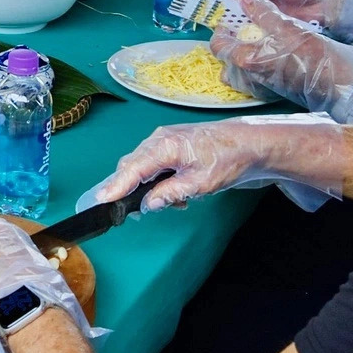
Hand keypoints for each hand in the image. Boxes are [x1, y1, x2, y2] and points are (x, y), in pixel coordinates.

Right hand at [86, 117, 344, 209]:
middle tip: (128, 213)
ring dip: (148, 187)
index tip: (100, 200)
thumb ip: (169, 194)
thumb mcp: (200, 184)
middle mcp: (160, 139)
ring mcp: (166, 138)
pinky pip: (154, 162)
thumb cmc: (229, 160)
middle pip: (132, 165)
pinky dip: (158, 180)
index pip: (132, 168)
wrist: (252, 143)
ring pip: (143, 165)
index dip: (114, 186)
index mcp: (165, 146)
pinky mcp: (173, 143)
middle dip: (128, 189)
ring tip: (173, 204)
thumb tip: (146, 205)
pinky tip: (178, 194)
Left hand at [209, 0, 352, 116]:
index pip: (217, 44)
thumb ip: (261, 10)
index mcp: (245, 59)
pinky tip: (264, 54)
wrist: (334, 80)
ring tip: (253, 39)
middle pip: (224, 58)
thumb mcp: (285, 25)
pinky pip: (249, 79)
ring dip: (238, 54)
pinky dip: (250, 66)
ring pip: (235, 71)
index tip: (231, 17)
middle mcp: (246, 77)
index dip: (222, 28)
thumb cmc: (311, 54)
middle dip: (230, 41)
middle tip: (242, 26)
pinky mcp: (268, 92)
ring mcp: (257, 87)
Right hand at [212, 0, 349, 27]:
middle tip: (212, 21)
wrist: (326, 1)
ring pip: (236, 14)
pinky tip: (237, 37)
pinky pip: (248, 25)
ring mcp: (257, 6)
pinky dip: (242, 30)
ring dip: (230, 22)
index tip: (206, 4)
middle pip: (228, 0)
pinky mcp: (264, 20)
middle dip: (220, 9)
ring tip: (222, 31)